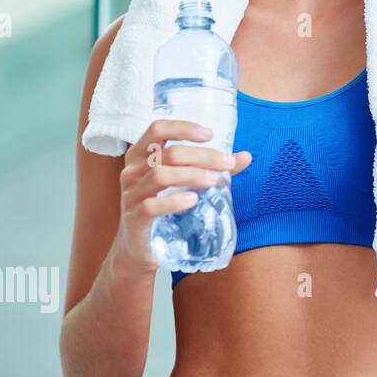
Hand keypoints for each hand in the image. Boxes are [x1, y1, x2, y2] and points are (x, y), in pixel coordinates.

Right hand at [115, 120, 252, 274]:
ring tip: (214, 181)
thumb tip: (246, 156)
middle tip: (227, 164)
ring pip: (159, 176)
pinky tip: (193, 200)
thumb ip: (213, 168)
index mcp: (141, 156)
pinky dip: (174, 201)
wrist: (142, 248)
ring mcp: (130, 196)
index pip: (157, 129)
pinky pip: (151, 206)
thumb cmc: (165, 208)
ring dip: (192, 175)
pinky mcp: (134, 220)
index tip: (210, 134)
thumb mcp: (185, 183)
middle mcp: (131, 172)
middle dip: (203, 156)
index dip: (183, 128)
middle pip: (168, 154)